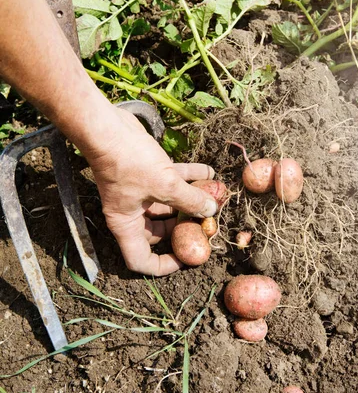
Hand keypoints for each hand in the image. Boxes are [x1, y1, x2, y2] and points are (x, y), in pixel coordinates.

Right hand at [86, 110, 216, 275]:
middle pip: (159, 233)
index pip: (140, 260)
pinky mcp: (146, 173)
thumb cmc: (128, 161)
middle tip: (208, 224)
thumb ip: (190, 200)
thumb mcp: (165, 185)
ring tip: (215, 196)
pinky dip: (189, 178)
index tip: (186, 258)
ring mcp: (138, 193)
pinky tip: (210, 171)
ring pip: (168, 205)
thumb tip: (211, 211)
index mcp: (127, 225)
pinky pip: (171, 181)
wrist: (107, 127)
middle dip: (185, 228)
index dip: (164, 265)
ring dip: (191, 200)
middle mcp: (131, 212)